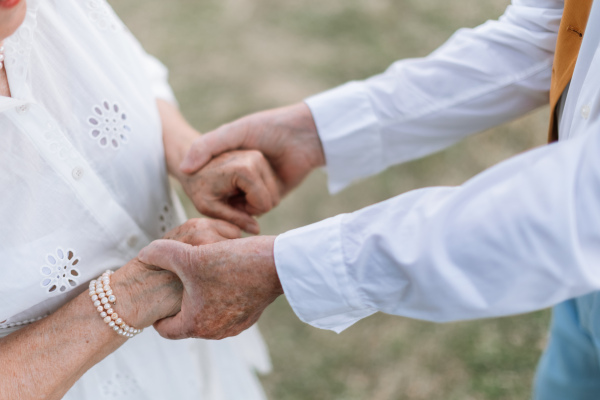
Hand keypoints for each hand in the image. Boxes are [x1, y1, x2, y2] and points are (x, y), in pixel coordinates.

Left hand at [108, 218, 240, 328]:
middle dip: (180, 302)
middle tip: (178, 280)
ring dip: (201, 298)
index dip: (157, 313)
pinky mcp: (250, 316)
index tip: (158, 296)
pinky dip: (221, 296)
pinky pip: (227, 310)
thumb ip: (161, 253)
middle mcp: (215, 331)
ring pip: (207, 315)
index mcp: (196, 324)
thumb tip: (144, 253)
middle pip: (186, 321)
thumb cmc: (232, 263)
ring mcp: (235, 325)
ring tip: (200, 275)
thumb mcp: (189, 254)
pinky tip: (223, 275)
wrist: (275, 264)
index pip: (165, 329)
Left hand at [178, 151, 280, 234]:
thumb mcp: (209, 207)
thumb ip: (234, 219)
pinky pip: (269, 185)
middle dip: (253, 205)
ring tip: (232, 194)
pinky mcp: (261, 158)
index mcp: (245, 169)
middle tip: (231, 201)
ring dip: (254, 198)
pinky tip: (237, 188)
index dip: (248, 211)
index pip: (265, 204)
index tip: (229, 204)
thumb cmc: (197, 186)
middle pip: (272, 198)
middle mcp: (256, 158)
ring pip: (272, 193)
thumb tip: (256, 230)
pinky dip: (255, 191)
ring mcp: (260, 156)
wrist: (191, 165)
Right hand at [180, 103, 325, 196]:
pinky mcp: (274, 196)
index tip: (211, 179)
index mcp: (228, 163)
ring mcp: (257, 189)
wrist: (305, 135)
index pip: (211, 188)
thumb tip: (184, 169)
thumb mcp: (234, 132)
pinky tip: (274, 183)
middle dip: (238, 194)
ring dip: (254, 198)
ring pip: (248, 208)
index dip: (213, 185)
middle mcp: (240, 178)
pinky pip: (263, 210)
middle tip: (247, 175)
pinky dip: (265, 203)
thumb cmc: (267, 127)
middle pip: (231, 202)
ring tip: (265, 173)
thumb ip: (207, 146)